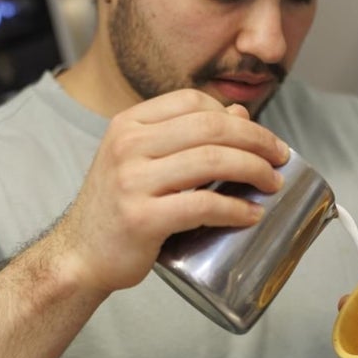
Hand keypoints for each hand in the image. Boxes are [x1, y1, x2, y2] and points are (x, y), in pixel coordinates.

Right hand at [53, 89, 290, 293]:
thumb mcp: (143, 161)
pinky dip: (235, 209)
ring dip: (254, 171)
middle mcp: (127, 146)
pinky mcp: (141, 219)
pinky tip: (251, 215)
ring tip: (272, 184)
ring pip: (211, 161)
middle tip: (279, 159)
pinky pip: (202, 206)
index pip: (194, 101)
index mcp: (128, 124)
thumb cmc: (119, 208)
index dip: (237, 116)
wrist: (79, 255)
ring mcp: (131, 181)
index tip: (263, 138)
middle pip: (210, 127)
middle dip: (256, 140)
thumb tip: (241, 114)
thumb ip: (185, 137)